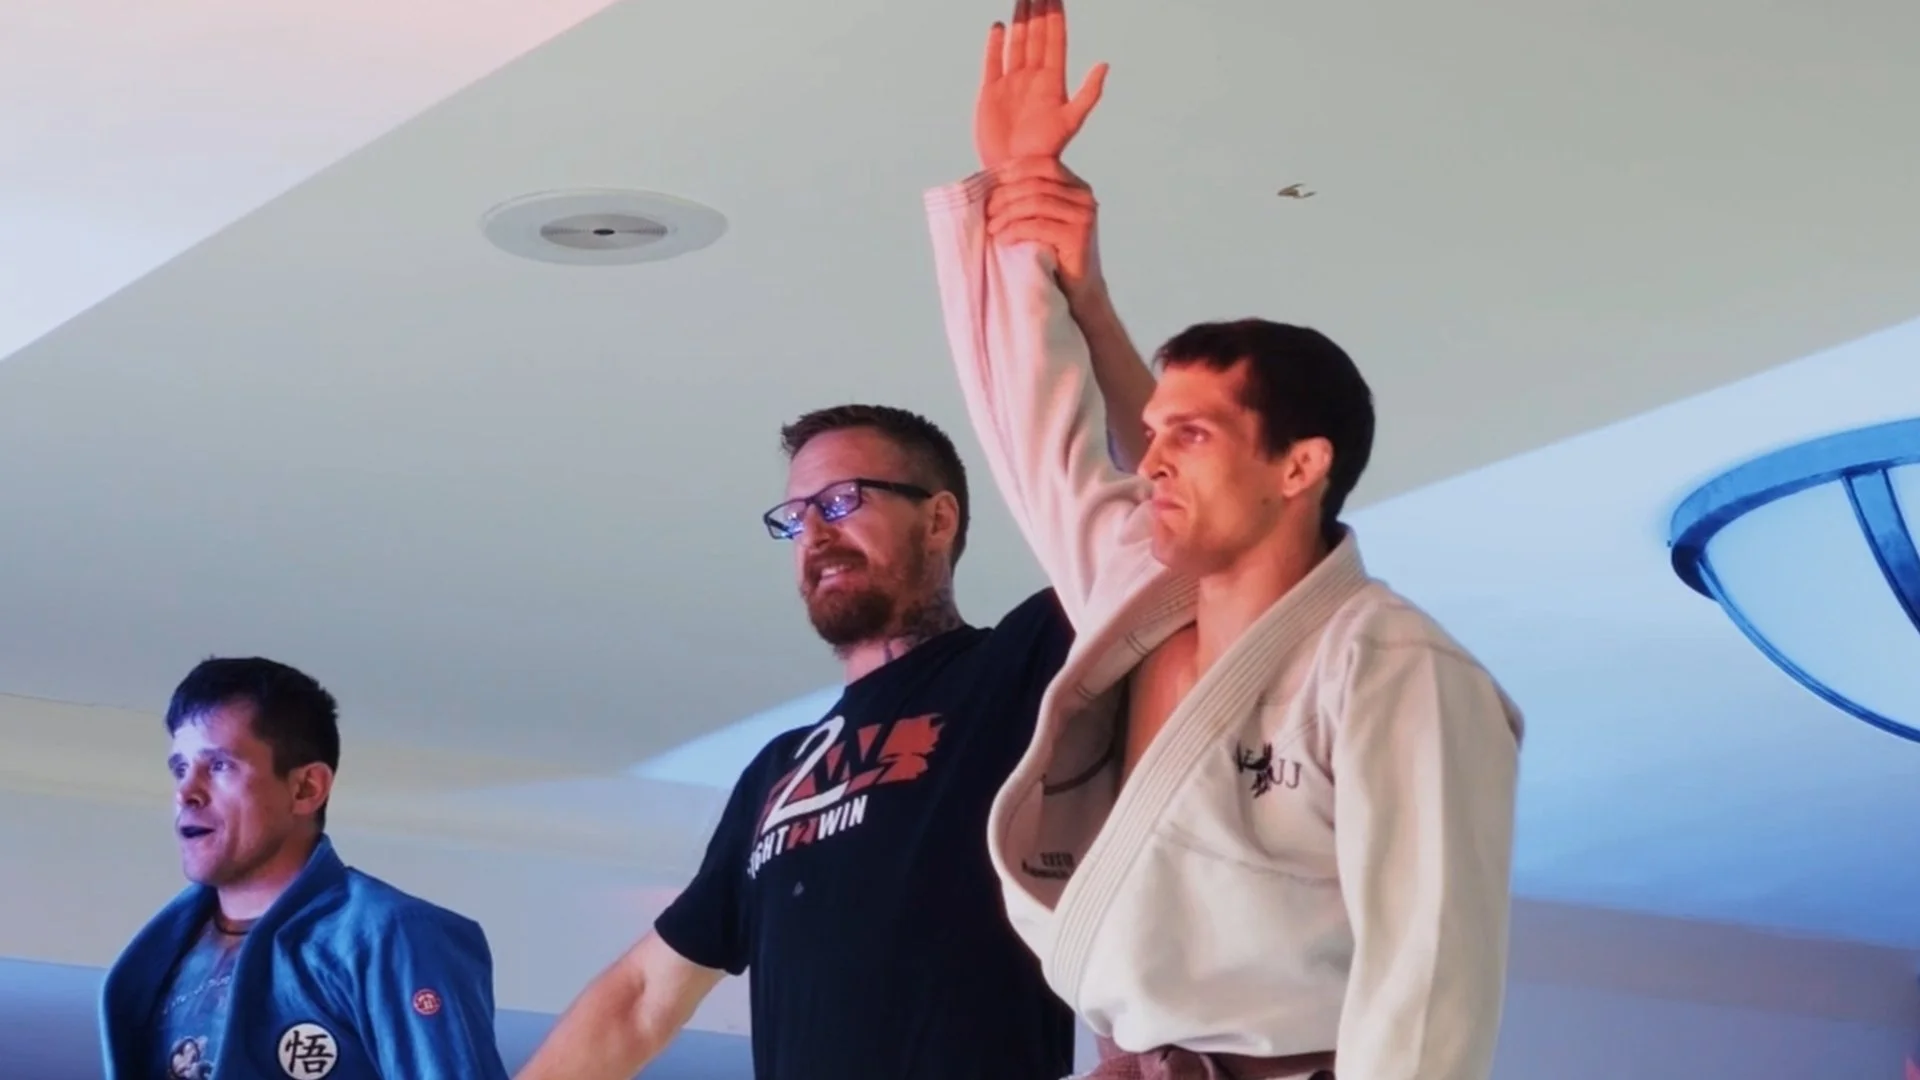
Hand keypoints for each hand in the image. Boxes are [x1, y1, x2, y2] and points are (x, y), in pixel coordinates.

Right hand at [974, 0, 1107, 169]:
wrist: (1015, 169)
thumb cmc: (1045, 151)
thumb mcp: (1071, 121)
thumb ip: (1088, 94)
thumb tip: (1104, 65)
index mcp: (1052, 81)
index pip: (1054, 40)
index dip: (1055, 16)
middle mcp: (1032, 77)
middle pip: (1036, 36)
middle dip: (1037, 10)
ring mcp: (1011, 83)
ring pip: (1017, 43)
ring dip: (1020, 21)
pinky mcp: (991, 92)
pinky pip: (993, 62)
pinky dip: (995, 45)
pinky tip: (998, 27)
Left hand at [987, 157, 1105, 305]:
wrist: (1075, 292)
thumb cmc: (1051, 254)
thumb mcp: (1039, 218)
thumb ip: (1026, 197)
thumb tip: (989, 178)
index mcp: (1075, 186)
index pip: (1043, 163)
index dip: (1014, 169)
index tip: (989, 181)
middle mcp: (1084, 196)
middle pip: (1036, 183)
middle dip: (1005, 195)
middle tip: (985, 211)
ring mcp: (1084, 215)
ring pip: (1036, 202)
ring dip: (1007, 213)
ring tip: (991, 228)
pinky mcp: (1079, 235)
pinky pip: (1038, 225)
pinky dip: (1015, 230)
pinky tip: (1002, 239)